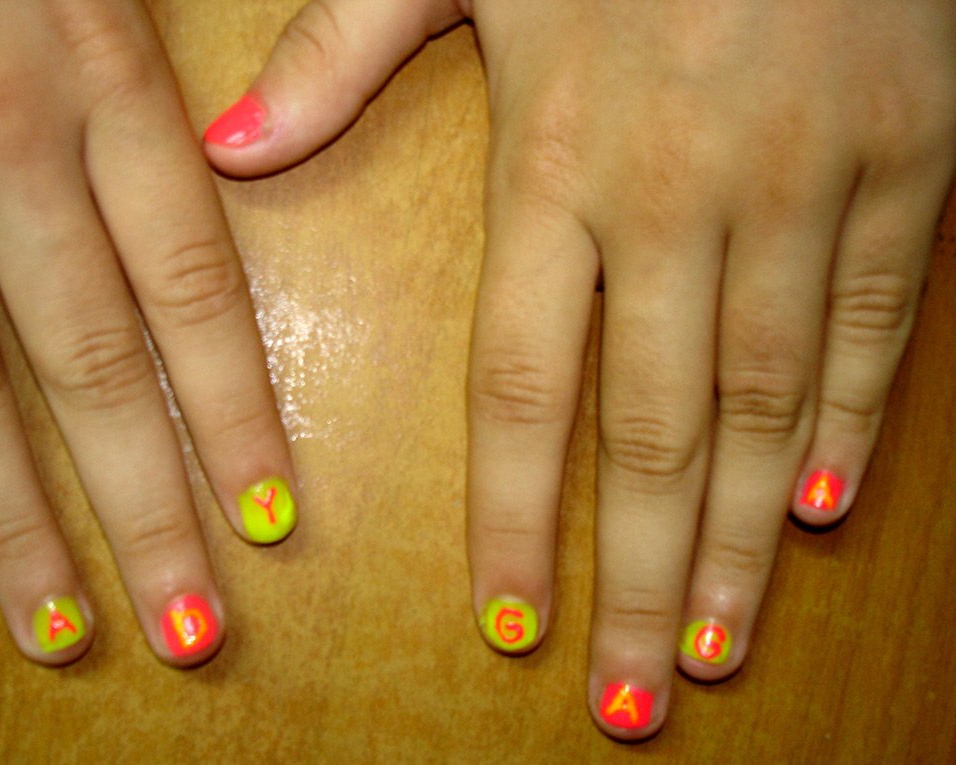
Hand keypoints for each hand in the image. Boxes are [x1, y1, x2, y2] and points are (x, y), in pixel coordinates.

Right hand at [0, 0, 297, 666]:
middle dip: (143, 508)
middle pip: (87, 361)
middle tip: (190, 629)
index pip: (192, 287)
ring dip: (9, 518)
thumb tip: (247, 167)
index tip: (272, 521)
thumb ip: (163, 90)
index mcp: (103, 77)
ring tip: (57, 628)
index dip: (236, 415)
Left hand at [202, 0, 955, 734]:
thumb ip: (336, 52)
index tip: (509, 626)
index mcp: (561, 160)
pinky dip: (853, 418)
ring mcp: (802, 183)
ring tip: (715, 644)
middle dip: (635, 577)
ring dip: (741, 538)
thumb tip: (226, 148)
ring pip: (767, 400)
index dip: (515, 520)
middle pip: (653, 430)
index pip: (524, 386)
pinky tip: (825, 509)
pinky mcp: (904, 157)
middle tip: (632, 697)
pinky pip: (878, 318)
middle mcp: (681, 199)